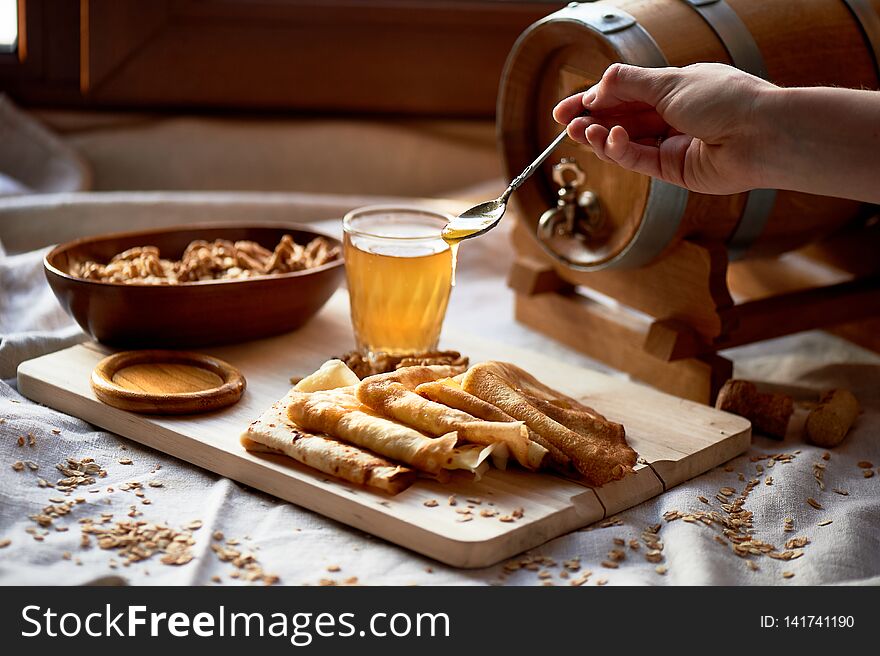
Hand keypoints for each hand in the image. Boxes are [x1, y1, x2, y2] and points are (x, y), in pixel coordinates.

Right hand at [553, 62, 777, 194]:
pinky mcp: (673, 170)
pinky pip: (638, 160)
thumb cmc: (726, 99)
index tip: (564, 109)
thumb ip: (628, 85)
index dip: (592, 101)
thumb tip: (595, 89)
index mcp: (674, 88)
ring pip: (625, 142)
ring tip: (583, 133)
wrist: (761, 134)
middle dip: (591, 122)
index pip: (624, 94)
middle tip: (566, 126)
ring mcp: (672, 144)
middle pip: (620, 119)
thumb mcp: (670, 82)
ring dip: (601, 137)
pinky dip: (620, 151)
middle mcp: (672, 116)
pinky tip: (611, 139)